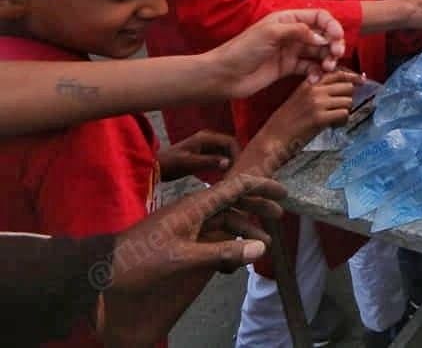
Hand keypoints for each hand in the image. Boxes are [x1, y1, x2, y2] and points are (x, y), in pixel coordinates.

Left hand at [98, 174, 284, 346]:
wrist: (104, 271)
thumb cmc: (140, 258)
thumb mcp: (183, 257)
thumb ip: (222, 252)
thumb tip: (261, 249)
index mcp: (195, 205)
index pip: (235, 186)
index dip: (261, 186)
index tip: (282, 192)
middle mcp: (194, 209)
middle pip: (233, 201)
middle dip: (257, 206)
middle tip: (280, 216)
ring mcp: (187, 224)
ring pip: (224, 220)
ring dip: (244, 230)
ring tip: (263, 244)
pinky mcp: (181, 238)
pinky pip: (211, 235)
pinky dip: (227, 244)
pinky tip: (233, 262)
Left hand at [158, 130, 239, 180]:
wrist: (155, 166)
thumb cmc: (170, 163)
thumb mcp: (190, 163)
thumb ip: (209, 161)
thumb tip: (228, 162)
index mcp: (206, 137)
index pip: (230, 142)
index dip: (236, 154)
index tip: (238, 168)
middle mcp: (208, 138)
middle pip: (229, 146)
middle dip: (234, 158)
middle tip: (236, 173)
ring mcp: (206, 146)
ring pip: (225, 152)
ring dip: (229, 162)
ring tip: (230, 176)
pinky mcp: (204, 153)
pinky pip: (219, 157)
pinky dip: (222, 165)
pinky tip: (222, 175)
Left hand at [206, 9, 346, 97]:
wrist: (225, 75)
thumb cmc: (244, 49)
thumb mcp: (271, 33)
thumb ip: (299, 31)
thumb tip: (323, 38)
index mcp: (288, 19)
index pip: (319, 17)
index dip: (332, 26)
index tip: (337, 38)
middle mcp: (293, 33)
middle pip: (323, 35)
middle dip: (333, 44)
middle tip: (336, 56)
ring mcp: (291, 51)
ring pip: (319, 53)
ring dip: (327, 60)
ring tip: (326, 69)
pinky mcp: (288, 68)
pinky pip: (309, 68)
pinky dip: (316, 73)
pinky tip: (314, 80)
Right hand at [234, 69, 363, 176]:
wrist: (273, 139)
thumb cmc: (286, 122)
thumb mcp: (300, 98)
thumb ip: (318, 91)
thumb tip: (344, 88)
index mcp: (309, 83)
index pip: (337, 73)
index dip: (352, 77)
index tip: (361, 81)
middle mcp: (314, 90)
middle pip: (347, 86)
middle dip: (348, 98)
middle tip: (341, 109)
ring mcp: (317, 103)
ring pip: (348, 101)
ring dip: (346, 111)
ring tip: (336, 120)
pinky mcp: (320, 118)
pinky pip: (344, 114)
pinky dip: (343, 121)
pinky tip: (334, 126)